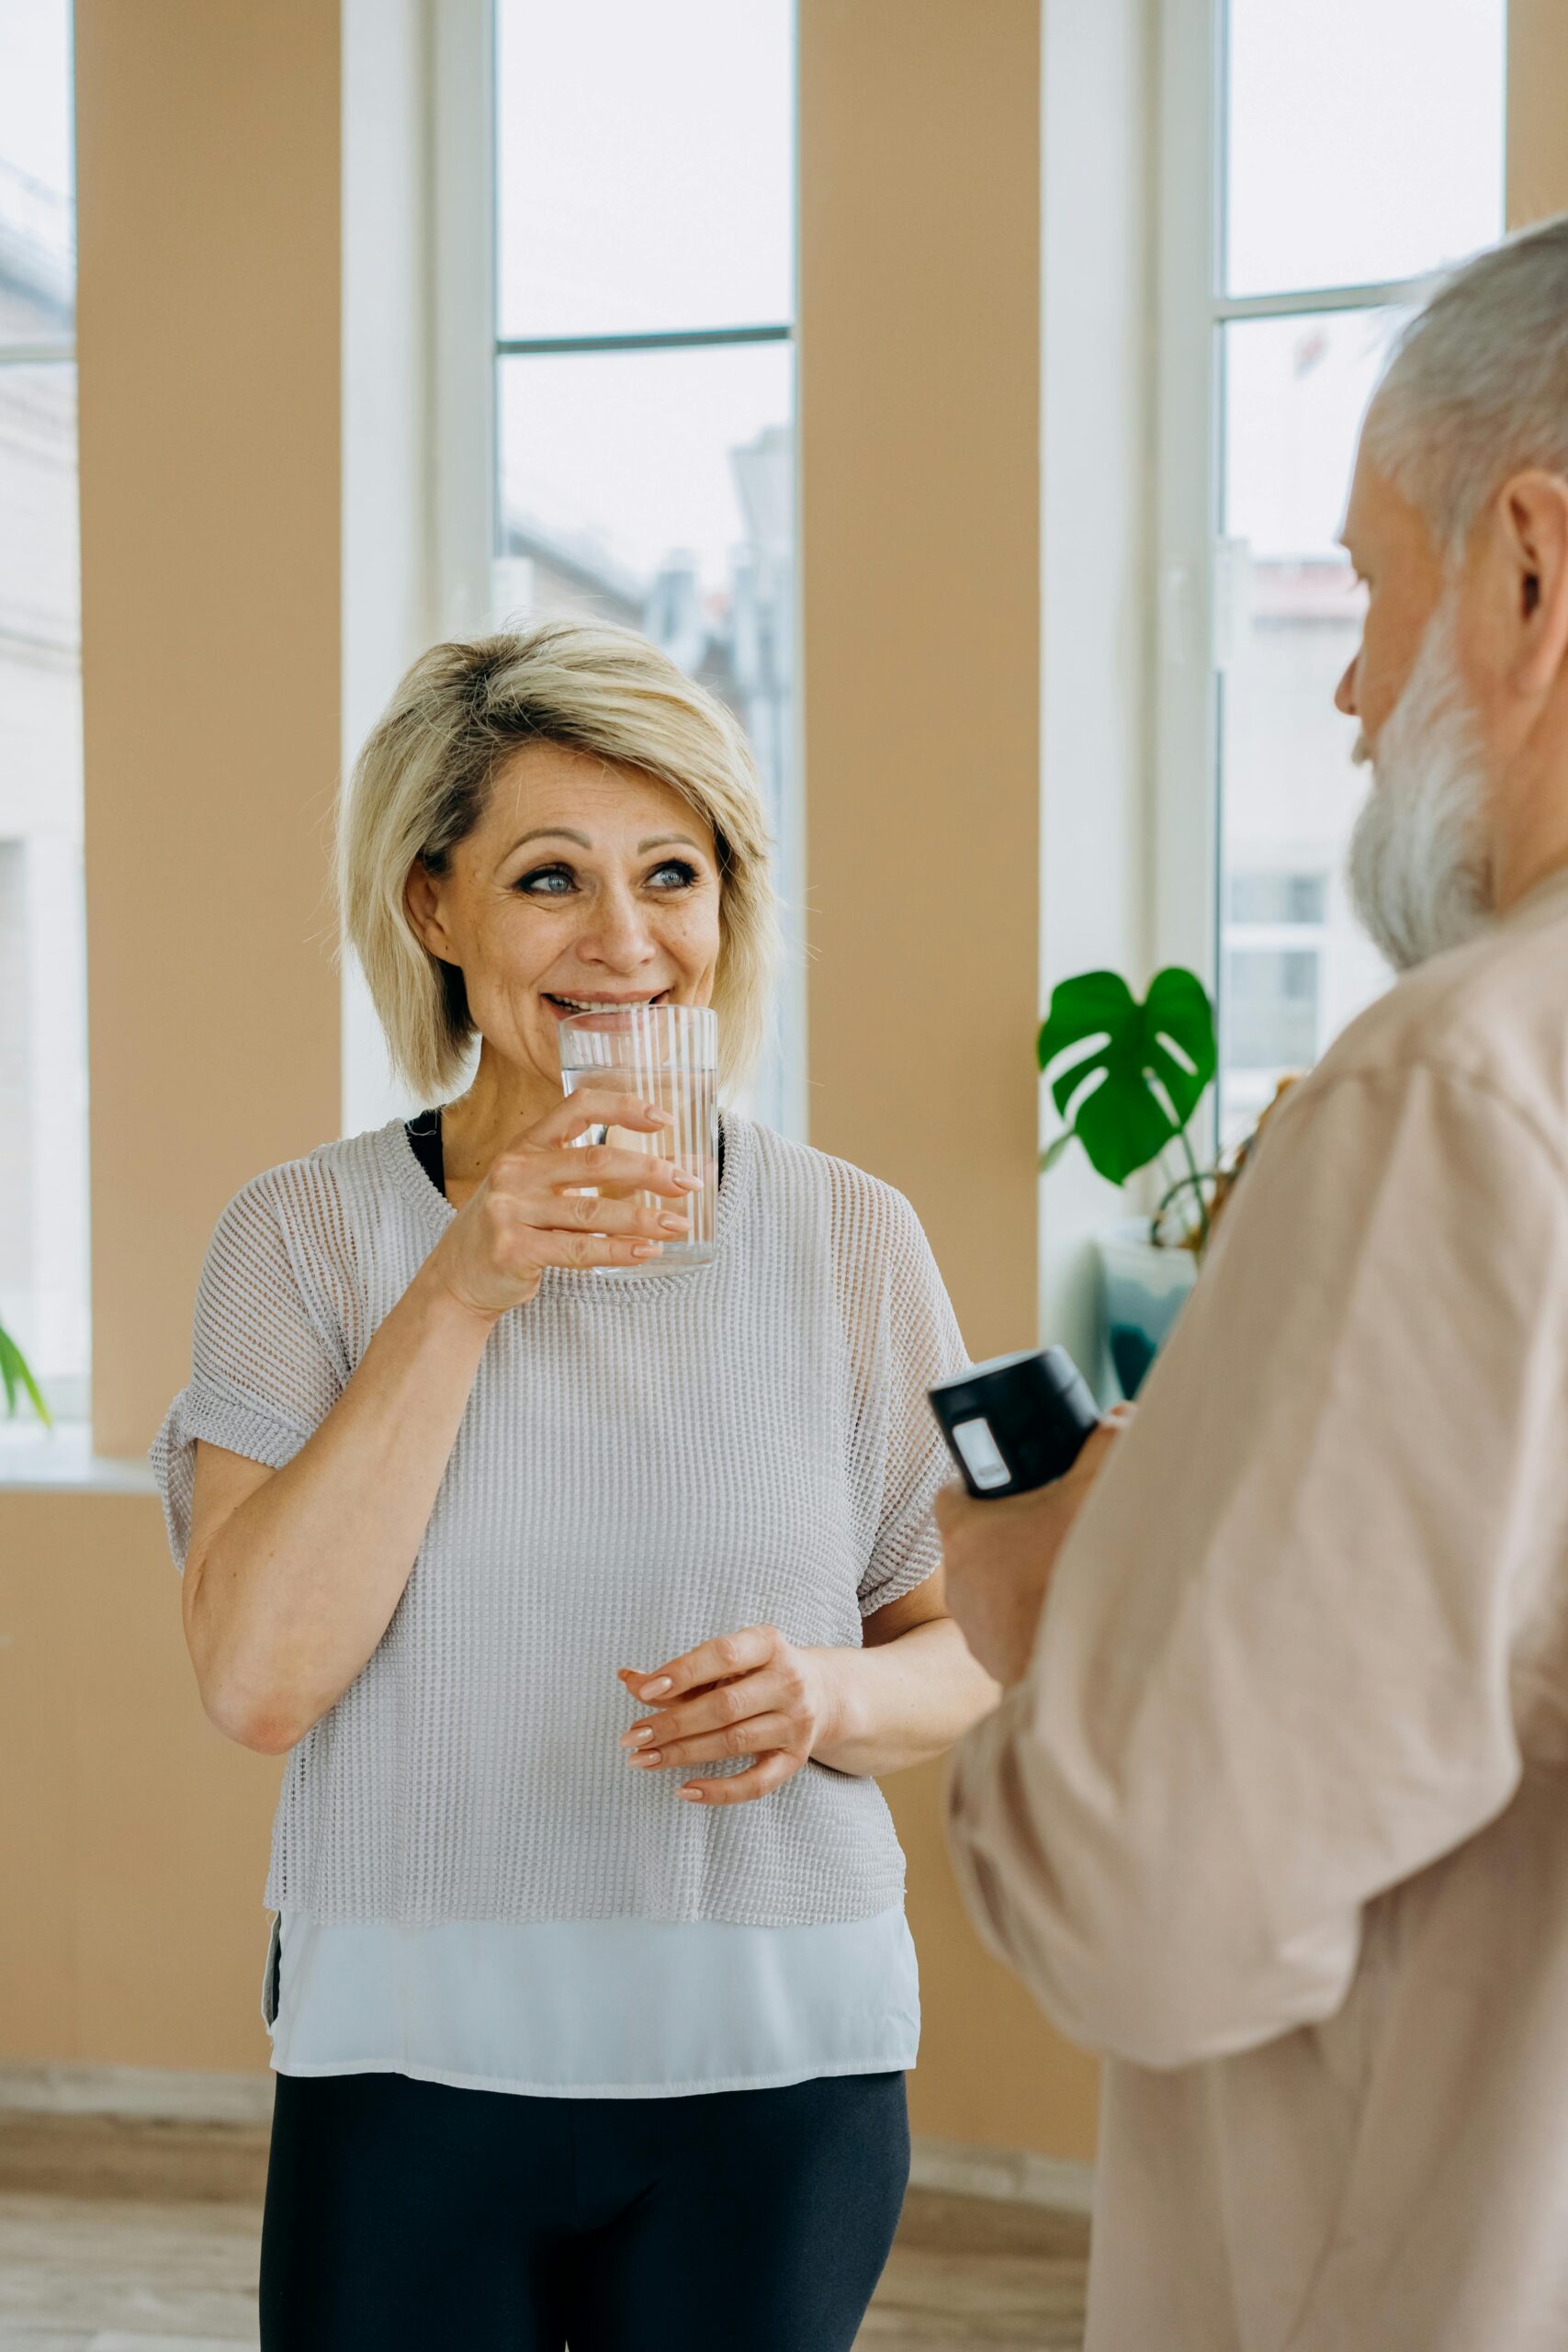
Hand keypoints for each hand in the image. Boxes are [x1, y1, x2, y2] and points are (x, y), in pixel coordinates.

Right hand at [423, 1089, 699, 1318]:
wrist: (459, 1276)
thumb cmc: (513, 1225)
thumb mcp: (543, 1189)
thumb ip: (594, 1177)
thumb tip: (667, 1170)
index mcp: (526, 1145)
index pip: (577, 1106)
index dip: (623, 1107)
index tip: (665, 1118)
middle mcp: (516, 1171)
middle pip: (594, 1161)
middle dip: (649, 1170)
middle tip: (687, 1182)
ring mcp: (510, 1210)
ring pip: (591, 1212)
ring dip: (642, 1219)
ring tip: (678, 1224)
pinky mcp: (513, 1250)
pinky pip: (577, 1250)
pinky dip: (617, 1252)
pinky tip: (646, 1251)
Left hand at [616, 1625, 842, 1806]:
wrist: (824, 1693)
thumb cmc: (758, 1673)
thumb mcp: (727, 1662)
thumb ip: (679, 1674)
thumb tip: (628, 1679)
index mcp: (769, 1644)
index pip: (723, 1655)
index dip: (683, 1672)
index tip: (645, 1691)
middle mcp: (788, 1681)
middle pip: (724, 1706)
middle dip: (672, 1723)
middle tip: (631, 1738)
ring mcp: (795, 1722)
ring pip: (733, 1742)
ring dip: (682, 1754)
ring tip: (643, 1759)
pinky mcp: (795, 1758)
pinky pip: (756, 1783)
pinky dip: (719, 1791)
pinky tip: (683, 1790)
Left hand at [936, 1410, 1131, 1686]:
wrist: (1091, 1664)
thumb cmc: (1081, 1574)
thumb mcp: (1098, 1491)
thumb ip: (1110, 1441)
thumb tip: (1122, 1415)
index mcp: (966, 1530)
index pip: (951, 1494)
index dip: (977, 1483)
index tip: (1011, 1483)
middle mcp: (956, 1579)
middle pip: (972, 1541)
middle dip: (1005, 1531)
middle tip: (1046, 1523)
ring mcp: (971, 1625)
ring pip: (985, 1588)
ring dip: (1013, 1579)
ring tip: (1057, 1571)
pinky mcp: (991, 1660)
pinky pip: (1001, 1630)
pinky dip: (1025, 1620)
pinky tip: (1059, 1614)